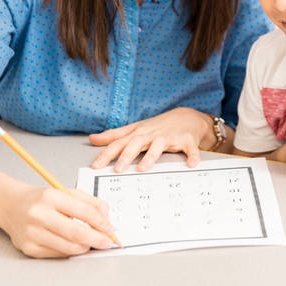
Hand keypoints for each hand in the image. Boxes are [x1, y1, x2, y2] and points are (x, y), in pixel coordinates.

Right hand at [0, 184, 118, 257]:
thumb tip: (107, 219)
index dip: (101, 223)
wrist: (11, 206)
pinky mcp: (28, 247)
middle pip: (76, 233)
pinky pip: (57, 254)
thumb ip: (90, 203)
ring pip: (68, 247)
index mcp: (50, 197)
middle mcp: (39, 214)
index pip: (83, 212)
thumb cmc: (42, 200)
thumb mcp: (66, 193)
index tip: (110, 229)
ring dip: (85, 247)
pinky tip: (74, 245)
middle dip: (97, 240)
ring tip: (91, 243)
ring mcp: (32, 233)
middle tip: (107, 242)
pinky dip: (70, 251)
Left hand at [89, 107, 210, 171]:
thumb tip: (93, 139)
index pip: (120, 143)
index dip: (107, 154)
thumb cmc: (158, 126)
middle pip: (137, 143)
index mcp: (139, 133)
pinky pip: (190, 149)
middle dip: (127, 155)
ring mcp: (170, 137)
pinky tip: (191, 164)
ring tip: (143, 168)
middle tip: (117, 169)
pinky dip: (192, 155)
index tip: (96, 165)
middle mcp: (152, 134)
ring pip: (159, 145)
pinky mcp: (187, 141)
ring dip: (152, 156)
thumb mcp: (135, 129)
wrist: (187, 117)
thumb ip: (114, 136)